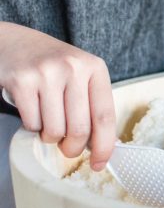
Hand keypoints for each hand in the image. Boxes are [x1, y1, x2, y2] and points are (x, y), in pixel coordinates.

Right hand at [0, 22, 115, 170]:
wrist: (14, 42)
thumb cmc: (53, 66)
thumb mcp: (81, 75)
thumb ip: (93, 104)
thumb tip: (103, 146)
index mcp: (95, 68)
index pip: (105, 116)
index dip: (105, 146)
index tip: (100, 164)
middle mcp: (73, 68)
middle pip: (80, 129)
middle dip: (73, 148)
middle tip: (68, 148)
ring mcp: (46, 73)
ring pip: (55, 130)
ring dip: (51, 137)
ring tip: (49, 123)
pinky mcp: (21, 81)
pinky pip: (32, 123)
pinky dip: (33, 127)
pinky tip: (33, 112)